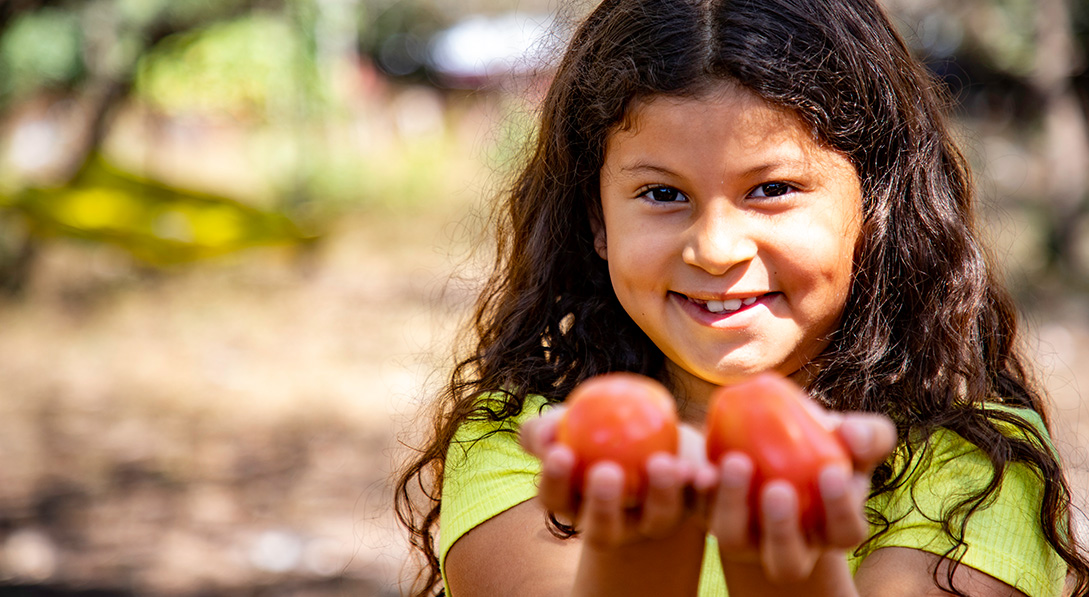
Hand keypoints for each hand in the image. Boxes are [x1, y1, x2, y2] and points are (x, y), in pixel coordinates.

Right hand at [521, 406, 716, 548]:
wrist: (655, 432)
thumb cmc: (598, 427)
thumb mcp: (568, 421)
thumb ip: (545, 427)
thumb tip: (545, 435)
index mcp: (575, 503)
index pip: (555, 498)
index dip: (555, 481)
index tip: (560, 452)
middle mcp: (613, 524)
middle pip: (602, 529)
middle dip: (603, 505)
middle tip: (606, 472)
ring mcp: (654, 523)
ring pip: (657, 520)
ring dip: (660, 494)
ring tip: (661, 463)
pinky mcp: (693, 512)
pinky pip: (700, 503)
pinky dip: (702, 487)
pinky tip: (704, 471)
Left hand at [707, 407, 896, 583]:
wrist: (771, 442)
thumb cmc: (823, 444)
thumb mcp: (852, 438)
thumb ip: (868, 436)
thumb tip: (852, 435)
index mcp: (831, 531)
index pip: (845, 532)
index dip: (840, 509)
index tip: (832, 472)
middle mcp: (787, 546)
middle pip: (785, 558)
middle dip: (781, 528)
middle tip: (778, 489)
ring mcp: (744, 536)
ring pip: (734, 540)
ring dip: (731, 505)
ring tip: (734, 462)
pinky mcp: (706, 514)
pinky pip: (695, 509)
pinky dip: (692, 489)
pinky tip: (694, 466)